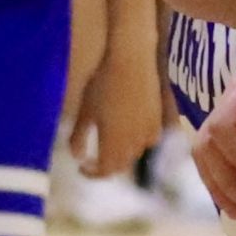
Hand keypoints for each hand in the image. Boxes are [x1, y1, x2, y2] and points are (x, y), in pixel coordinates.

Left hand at [69, 32, 166, 179]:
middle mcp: (133, 143)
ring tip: (111, 145)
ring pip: (135, 154)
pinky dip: (138, 143)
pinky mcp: (158, 121)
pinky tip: (132, 133)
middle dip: (106, 166)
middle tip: (94, 159)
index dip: (93, 174)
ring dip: (122, 155)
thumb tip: (77, 157)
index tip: (82, 168)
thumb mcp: (85, 110)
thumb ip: (79, 137)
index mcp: (113, 143)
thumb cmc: (103, 83)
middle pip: (120, 166)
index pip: (104, 171)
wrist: (131, 61)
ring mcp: (148, 133)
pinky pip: (149, 141)